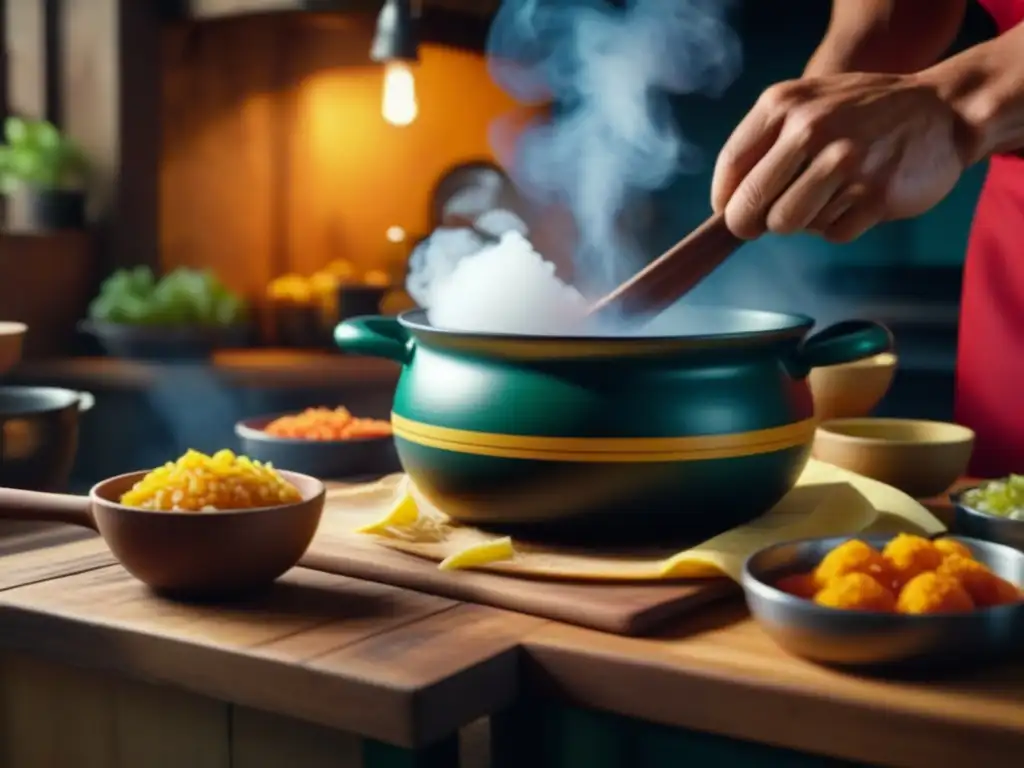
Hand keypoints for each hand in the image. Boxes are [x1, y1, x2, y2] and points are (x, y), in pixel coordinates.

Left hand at [711, 72, 969, 242]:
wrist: (943, 110)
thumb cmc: (862, 112)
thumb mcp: (807, 103)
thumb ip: (764, 142)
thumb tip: (726, 204)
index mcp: (784, 105)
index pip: (731, 167)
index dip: (724, 200)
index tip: (728, 211)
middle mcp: (810, 130)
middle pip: (751, 206)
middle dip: (751, 222)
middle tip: (763, 222)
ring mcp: (845, 163)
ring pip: (787, 224)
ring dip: (799, 222)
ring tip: (821, 199)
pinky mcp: (873, 196)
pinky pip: (831, 234)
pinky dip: (837, 226)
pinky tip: (855, 201)